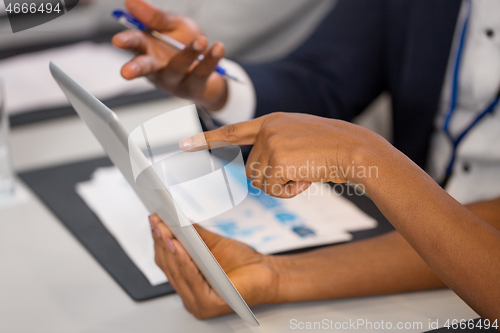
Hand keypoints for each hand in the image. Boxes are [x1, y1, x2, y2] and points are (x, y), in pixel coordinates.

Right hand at [112, 0, 227, 109]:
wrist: (210, 67)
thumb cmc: (186, 45)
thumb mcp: (174, 25)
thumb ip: (155, 17)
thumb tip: (131, 1)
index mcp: (148, 49)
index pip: (134, 44)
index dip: (126, 42)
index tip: (118, 41)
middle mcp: (157, 68)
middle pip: (144, 67)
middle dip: (135, 68)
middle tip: (126, 72)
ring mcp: (174, 81)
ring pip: (177, 69)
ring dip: (187, 54)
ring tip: (201, 40)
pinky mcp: (194, 88)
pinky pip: (201, 73)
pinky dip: (211, 59)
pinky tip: (218, 47)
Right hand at [149, 214, 279, 318]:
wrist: (268, 274)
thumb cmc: (244, 262)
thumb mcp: (214, 243)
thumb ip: (194, 234)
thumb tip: (175, 219)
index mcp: (188, 281)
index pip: (167, 260)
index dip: (158, 239)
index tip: (154, 219)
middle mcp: (189, 294)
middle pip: (169, 266)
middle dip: (161, 241)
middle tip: (157, 221)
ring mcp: (196, 302)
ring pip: (177, 273)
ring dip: (170, 250)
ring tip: (165, 231)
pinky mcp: (207, 305)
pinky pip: (192, 280)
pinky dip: (184, 262)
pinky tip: (180, 248)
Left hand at [179, 113, 384, 197]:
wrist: (356, 149)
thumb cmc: (333, 148)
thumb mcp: (301, 136)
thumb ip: (277, 144)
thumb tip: (260, 172)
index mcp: (272, 121)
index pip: (233, 130)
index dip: (207, 139)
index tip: (182, 144)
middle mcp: (268, 129)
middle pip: (251, 169)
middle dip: (272, 179)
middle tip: (298, 172)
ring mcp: (271, 143)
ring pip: (260, 181)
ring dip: (282, 186)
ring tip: (305, 173)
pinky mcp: (278, 160)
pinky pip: (273, 189)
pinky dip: (290, 191)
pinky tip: (307, 178)